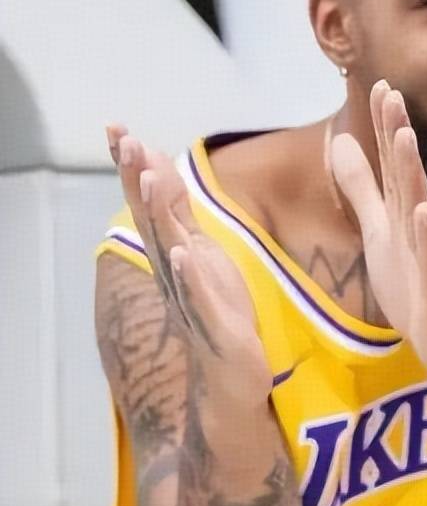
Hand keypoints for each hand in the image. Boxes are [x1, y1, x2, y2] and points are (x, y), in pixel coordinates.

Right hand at [106, 126, 270, 407]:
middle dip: (137, 180)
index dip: (132, 167)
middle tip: (124, 140)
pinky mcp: (214, 323)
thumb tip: (159, 168)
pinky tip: (182, 252)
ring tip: (151, 180)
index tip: (116, 128)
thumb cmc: (217, 310)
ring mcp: (190, 297)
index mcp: (172, 252)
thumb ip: (181, 214)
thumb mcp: (201, 253)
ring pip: (170, 250)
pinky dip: (188, 273)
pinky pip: (197, 295)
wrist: (232, 377)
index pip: (149, 202)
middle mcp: (172, 271)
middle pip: (151, 220)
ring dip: (159, 215)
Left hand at [328, 80, 426, 380]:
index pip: (393, 162)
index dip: (385, 125)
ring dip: (413, 174)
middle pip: (405, 174)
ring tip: (406, 138)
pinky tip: (422, 214)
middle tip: (391, 93)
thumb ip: (362, 188)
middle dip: (398, 135)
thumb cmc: (415, 285)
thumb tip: (342, 141)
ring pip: (420, 208)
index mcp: (402, 211)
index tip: (378, 83)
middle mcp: (418, 226)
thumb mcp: (379, 229)